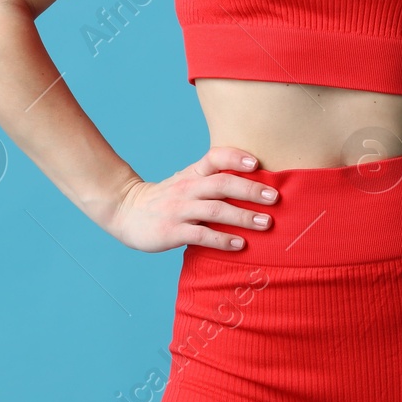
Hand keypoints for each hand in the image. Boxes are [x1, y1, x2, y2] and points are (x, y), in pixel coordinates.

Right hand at [107, 146, 277, 253]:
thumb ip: (213, 180)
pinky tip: (240, 245)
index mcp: (192, 173)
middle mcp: (187, 187)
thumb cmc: (167, 198)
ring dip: (244, 217)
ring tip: (267, 223)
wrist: (126, 211)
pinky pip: (201, 235)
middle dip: (251, 191)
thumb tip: (257, 185)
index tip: (257, 164)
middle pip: (222, 184)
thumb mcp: (187, 181)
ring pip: (216, 210)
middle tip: (275, 198)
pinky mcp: (172, 231)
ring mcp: (179, 210)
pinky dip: (223, 239)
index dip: (236, 158)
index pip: (215, 157)